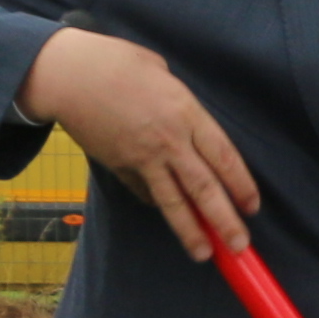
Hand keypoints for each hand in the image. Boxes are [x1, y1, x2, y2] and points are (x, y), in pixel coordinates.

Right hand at [24, 24, 262, 260]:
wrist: (67, 76)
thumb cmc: (115, 63)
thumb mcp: (161, 72)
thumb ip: (181, 102)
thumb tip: (190, 121)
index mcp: (186, 113)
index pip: (224, 157)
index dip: (241, 185)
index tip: (251, 207)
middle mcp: (169, 140)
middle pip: (204, 188)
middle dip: (225, 221)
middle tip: (239, 247)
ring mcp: (142, 157)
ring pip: (173, 201)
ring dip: (191, 231)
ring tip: (204, 254)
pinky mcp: (119, 166)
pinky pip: (143, 191)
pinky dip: (156, 203)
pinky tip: (168, 214)